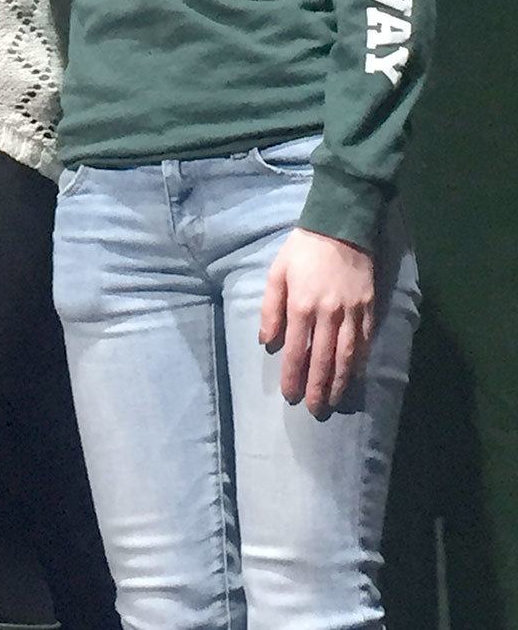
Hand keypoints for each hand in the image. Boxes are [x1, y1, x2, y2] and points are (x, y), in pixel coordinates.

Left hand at [259, 227, 374, 415]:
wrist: (341, 227)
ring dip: (341, 382)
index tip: (290, 395)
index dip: (293, 375)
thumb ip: (270, 308)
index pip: (295, 350)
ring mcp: (352, 313)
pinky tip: (355, 377)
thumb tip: (267, 341)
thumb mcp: (277, 273)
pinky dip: (360, 364)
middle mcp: (328, 314)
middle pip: (323, 359)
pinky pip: (365, 342)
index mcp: (301, 305)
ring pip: (347, 356)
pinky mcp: (369, 309)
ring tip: (335, 401)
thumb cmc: (303, 249)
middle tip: (314, 410)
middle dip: (318, 388)